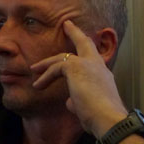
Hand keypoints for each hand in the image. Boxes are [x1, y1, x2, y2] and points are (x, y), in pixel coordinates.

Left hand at [30, 20, 126, 135]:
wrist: (108, 119)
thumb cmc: (101, 118)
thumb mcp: (89, 106)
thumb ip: (79, 99)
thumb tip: (69, 101)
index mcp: (103, 76)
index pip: (94, 58)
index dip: (87, 48)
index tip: (82, 38)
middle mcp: (98, 66)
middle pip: (85, 43)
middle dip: (75, 33)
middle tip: (67, 25)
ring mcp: (88, 64)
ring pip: (64, 57)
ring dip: (47, 64)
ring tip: (34, 69)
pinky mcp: (76, 67)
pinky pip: (56, 67)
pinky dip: (46, 76)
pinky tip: (38, 86)